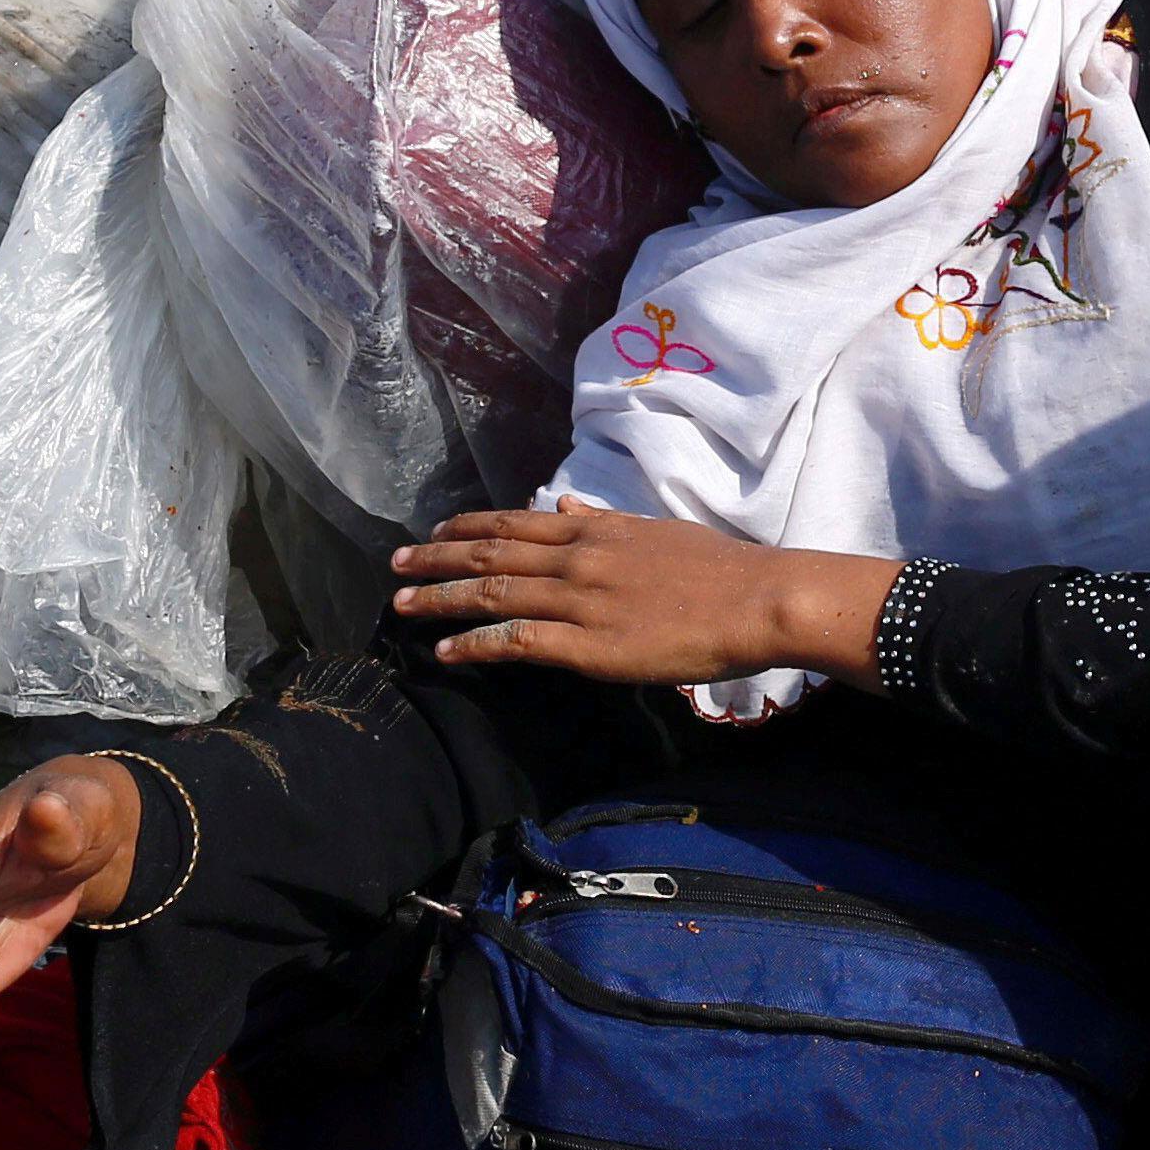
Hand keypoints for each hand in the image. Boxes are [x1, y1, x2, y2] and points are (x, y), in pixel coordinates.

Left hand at [393, 504, 900, 689]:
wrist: (754, 599)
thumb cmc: (716, 567)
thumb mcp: (654, 528)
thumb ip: (601, 518)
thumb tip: (560, 500)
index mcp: (594, 528)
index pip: (513, 523)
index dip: (467, 527)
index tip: (434, 532)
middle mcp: (577, 558)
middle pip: (490, 556)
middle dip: (437, 559)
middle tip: (395, 563)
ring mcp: (580, 601)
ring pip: (493, 596)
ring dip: (442, 598)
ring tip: (403, 602)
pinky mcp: (590, 645)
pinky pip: (518, 642)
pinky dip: (477, 644)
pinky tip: (447, 650)